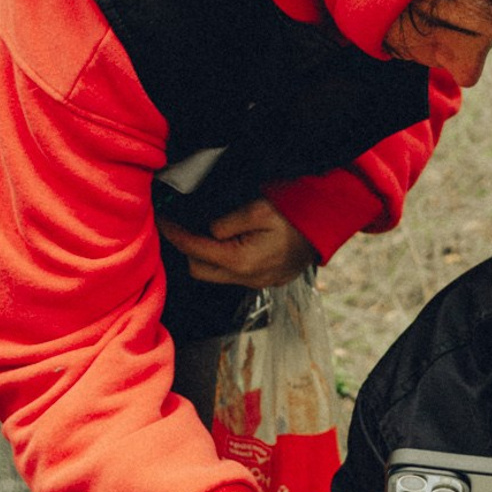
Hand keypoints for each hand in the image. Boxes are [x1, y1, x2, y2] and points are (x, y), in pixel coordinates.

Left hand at [160, 198, 316, 289]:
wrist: (329, 227)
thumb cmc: (297, 214)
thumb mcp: (260, 209)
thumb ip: (227, 222)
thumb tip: (209, 231)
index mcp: (241, 260)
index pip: (195, 249)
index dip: (175, 234)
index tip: (162, 219)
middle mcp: (247, 278)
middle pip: (199, 269)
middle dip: (187, 249)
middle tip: (184, 226)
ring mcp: (259, 282)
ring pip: (217, 275)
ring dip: (207, 256)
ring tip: (207, 234)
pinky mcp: (268, 280)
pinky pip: (235, 275)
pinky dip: (226, 261)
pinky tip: (231, 244)